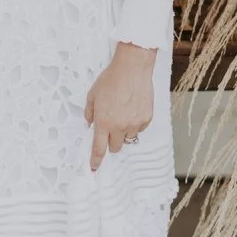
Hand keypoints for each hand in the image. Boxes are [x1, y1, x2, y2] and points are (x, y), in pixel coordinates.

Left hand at [84, 42, 155, 171]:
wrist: (132, 68)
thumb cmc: (111, 79)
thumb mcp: (92, 95)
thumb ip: (90, 113)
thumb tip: (90, 124)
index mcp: (104, 122)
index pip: (99, 148)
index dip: (96, 160)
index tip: (94, 168)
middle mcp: (119, 126)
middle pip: (115, 147)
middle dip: (111, 142)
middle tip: (110, 129)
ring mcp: (135, 123)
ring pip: (128, 138)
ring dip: (124, 132)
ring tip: (123, 113)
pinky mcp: (146, 118)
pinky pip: (139, 129)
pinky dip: (135, 124)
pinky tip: (132, 109)